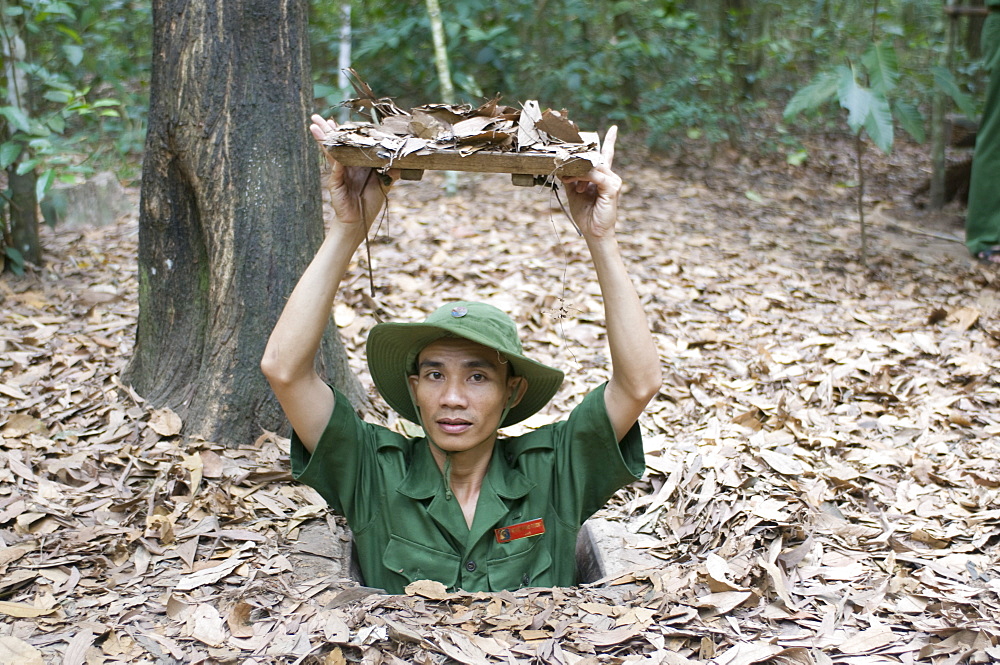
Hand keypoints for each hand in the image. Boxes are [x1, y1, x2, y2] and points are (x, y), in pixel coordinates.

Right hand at [310, 114, 396, 228]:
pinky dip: (335, 160)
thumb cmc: (370, 202)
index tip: (339, 121)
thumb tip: (402, 159)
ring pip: (330, 153)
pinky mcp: (335, 183)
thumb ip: (391, 172)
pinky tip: (330, 149)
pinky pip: (336, 169)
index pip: (349, 144)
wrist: (360, 220)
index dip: (344, 133)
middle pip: (336, 145)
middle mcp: (346, 166)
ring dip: (323, 140)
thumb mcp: (384, 184)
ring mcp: (339, 173)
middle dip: (327, 131)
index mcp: (356, 164)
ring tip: (314, 126)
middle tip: (318, 117)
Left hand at [559, 125, 621, 239]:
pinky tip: (578, 186)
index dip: (610, 141)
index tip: (614, 128)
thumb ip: (571, 177)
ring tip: (567, 179)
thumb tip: (563, 166)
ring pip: (593, 166)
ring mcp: (613, 181)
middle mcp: (610, 176)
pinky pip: (595, 176)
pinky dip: (583, 178)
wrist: (593, 232)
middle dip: (577, 160)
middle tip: (564, 166)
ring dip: (577, 171)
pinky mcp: (612, 188)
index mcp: (603, 177)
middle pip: (594, 158)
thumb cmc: (586, 214)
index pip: (607, 155)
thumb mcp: (573, 192)